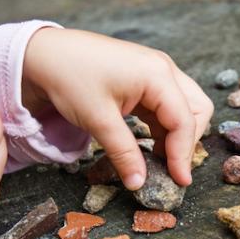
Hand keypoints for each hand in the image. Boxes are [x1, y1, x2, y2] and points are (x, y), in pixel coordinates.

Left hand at [22, 28, 213, 189]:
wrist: (43, 54)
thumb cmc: (70, 79)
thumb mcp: (98, 121)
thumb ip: (124, 154)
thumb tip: (139, 184)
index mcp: (158, 75)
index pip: (185, 121)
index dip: (183, 155)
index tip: (179, 182)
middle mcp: (163, 69)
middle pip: (196, 109)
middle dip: (187, 141)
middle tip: (170, 169)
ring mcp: (154, 71)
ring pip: (183, 107)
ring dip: (175, 135)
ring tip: (158, 161)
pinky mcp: (143, 78)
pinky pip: (165, 105)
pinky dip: (162, 127)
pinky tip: (148, 145)